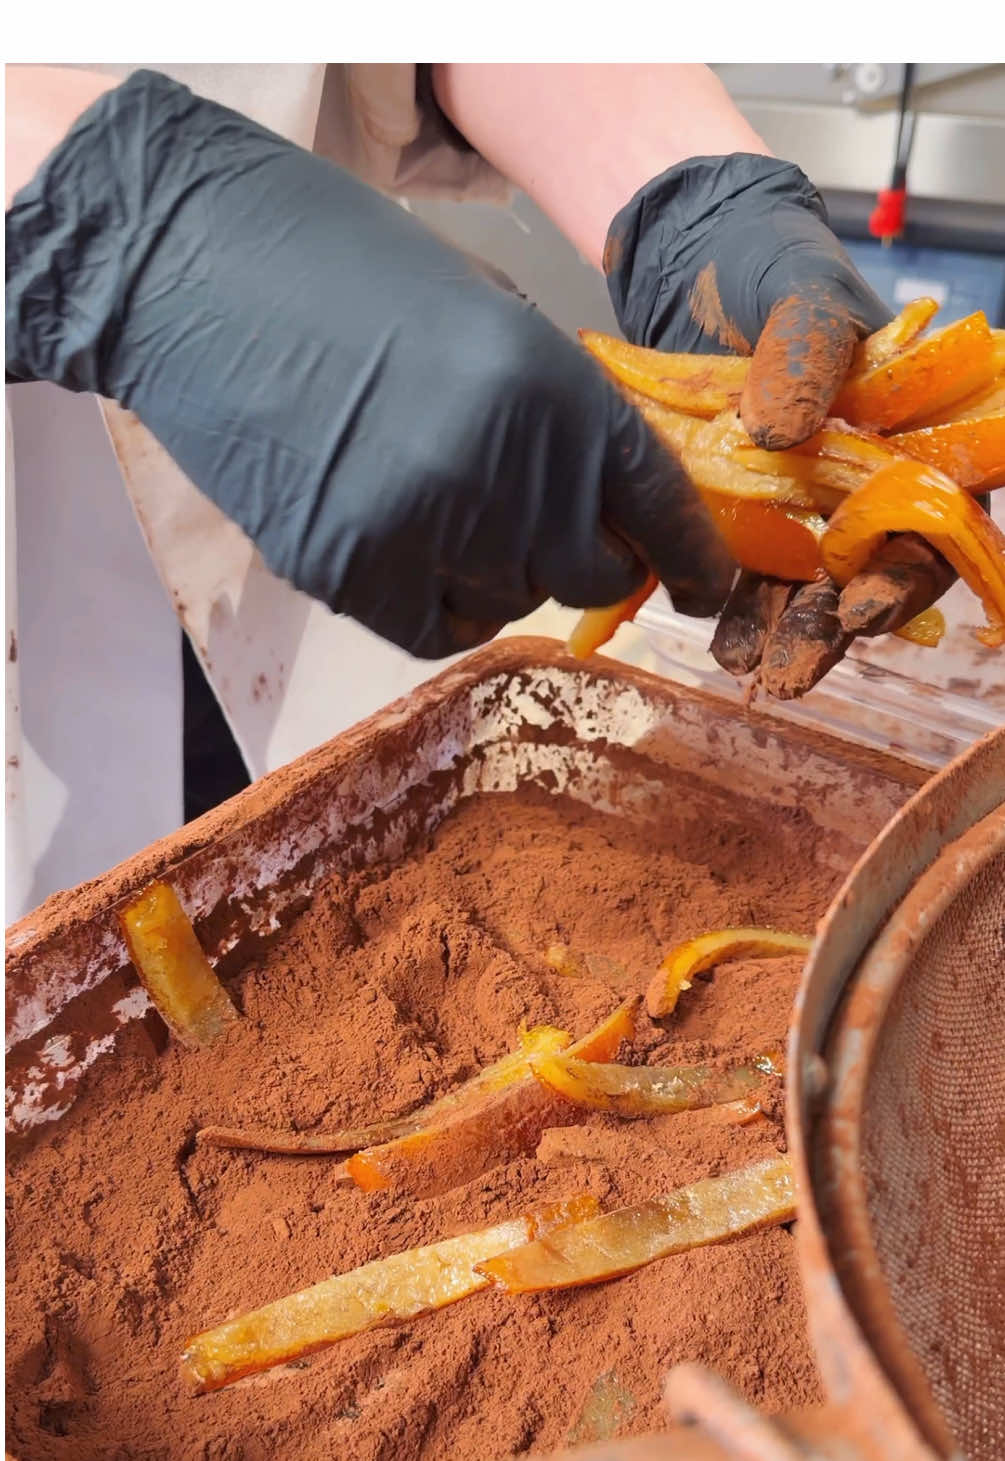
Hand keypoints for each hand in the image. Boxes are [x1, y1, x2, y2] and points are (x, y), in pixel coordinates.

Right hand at [6, 70, 731, 660]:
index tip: (706, 590)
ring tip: (448, 510)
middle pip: (585, 573)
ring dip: (500, 574)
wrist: (204, 271)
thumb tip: (614, 506)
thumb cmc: (354, 278)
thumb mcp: (493, 321)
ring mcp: (419, 528)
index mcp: (552, 389)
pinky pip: (435, 631)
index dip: (690, 558)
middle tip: (551, 533)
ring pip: (509, 603)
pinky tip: (414, 554)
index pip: (655, 505)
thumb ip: (562, 417)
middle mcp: (499, 470)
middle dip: (584, 561)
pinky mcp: (346, 572)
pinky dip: (441, 606)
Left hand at [604, 154, 952, 696]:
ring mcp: (798, 503)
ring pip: (800, 586)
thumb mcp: (804, 293)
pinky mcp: (736, 510)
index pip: (931, 525)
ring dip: (776, 632)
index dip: (906, 577)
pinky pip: (737, 567)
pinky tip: (706, 630)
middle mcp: (861, 484)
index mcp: (912, 438)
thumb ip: (808, 349)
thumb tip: (783, 429)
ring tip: (745, 665)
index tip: (864, 606)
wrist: (696, 264)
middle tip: (792, 667)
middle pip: (864, 575)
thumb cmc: (776, 266)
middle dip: (830, 628)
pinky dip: (725, 602)